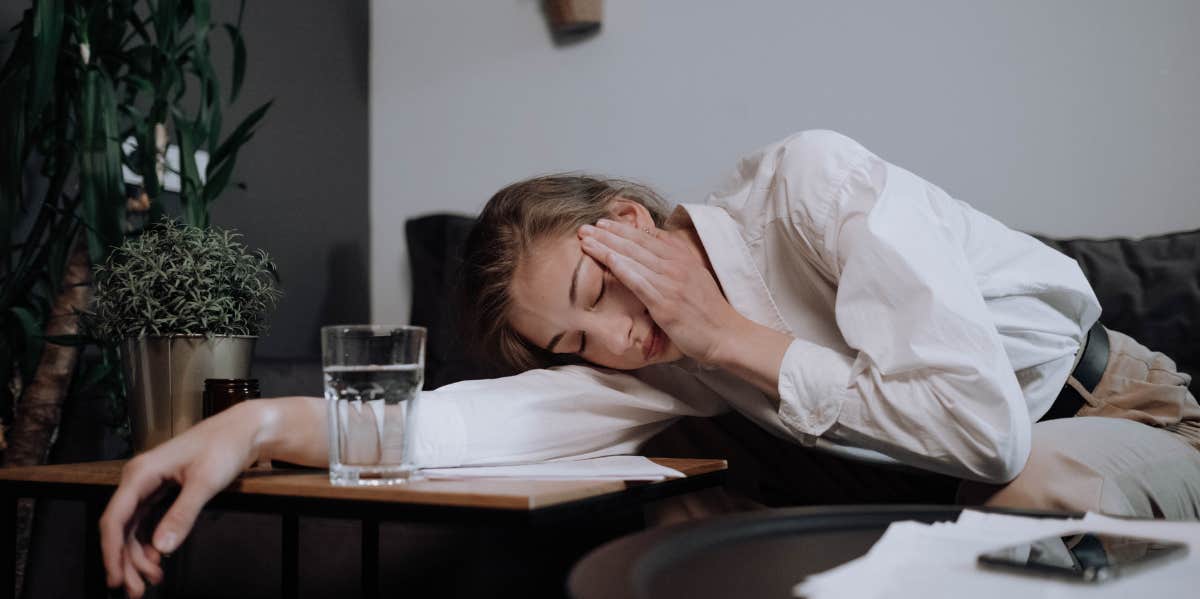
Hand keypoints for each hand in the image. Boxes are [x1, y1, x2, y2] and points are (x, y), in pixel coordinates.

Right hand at [99, 401, 264, 597]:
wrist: (243, 430)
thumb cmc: (224, 446)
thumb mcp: (205, 482)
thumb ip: (182, 515)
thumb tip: (161, 547)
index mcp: (141, 473)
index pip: (114, 519)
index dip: (111, 552)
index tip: (116, 578)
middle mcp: (139, 479)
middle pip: (121, 528)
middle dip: (126, 561)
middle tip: (137, 590)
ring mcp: (149, 484)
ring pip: (133, 528)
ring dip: (138, 556)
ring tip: (152, 579)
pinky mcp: (162, 489)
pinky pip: (147, 521)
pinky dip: (150, 542)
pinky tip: (157, 559)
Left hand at [579, 218, 742, 363]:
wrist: (726, 335)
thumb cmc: (709, 311)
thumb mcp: (695, 278)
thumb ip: (676, 263)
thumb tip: (655, 252)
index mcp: (683, 258)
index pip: (648, 236)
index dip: (623, 228)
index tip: (603, 223)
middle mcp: (676, 265)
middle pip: (636, 243)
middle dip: (608, 233)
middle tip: (586, 226)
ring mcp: (671, 283)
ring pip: (633, 257)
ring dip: (606, 246)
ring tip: (585, 238)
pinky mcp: (665, 303)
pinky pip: (638, 280)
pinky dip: (621, 266)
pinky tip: (606, 258)